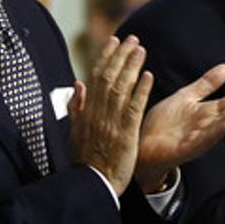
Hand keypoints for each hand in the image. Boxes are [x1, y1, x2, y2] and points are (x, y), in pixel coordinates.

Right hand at [68, 36, 151, 195]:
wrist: (92, 185)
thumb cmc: (86, 160)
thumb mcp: (76, 131)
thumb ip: (77, 107)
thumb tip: (78, 83)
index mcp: (87, 111)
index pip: (97, 77)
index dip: (106, 57)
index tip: (114, 40)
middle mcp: (98, 113)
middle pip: (109, 78)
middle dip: (121, 56)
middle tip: (132, 38)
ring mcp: (111, 123)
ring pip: (121, 89)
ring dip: (132, 67)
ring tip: (141, 50)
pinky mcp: (125, 135)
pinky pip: (133, 109)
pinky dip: (141, 91)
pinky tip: (148, 76)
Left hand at [134, 64, 224, 192]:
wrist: (142, 145)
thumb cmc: (164, 124)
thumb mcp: (186, 97)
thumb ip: (206, 84)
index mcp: (207, 112)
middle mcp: (206, 125)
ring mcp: (198, 137)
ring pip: (221, 126)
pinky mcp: (187, 148)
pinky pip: (204, 140)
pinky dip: (216, 132)